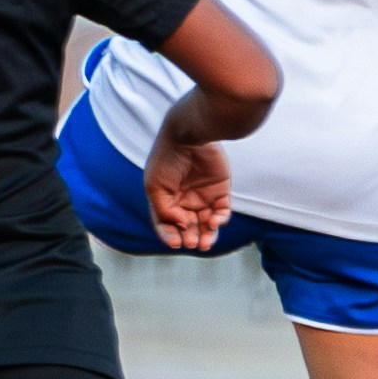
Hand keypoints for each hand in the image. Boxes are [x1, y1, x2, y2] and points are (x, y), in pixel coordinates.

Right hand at [144, 126, 231, 252]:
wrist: (190, 134)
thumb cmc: (167, 158)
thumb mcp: (156, 186)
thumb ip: (164, 210)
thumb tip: (181, 227)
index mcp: (165, 200)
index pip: (166, 224)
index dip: (169, 235)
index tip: (175, 243)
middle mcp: (183, 201)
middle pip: (187, 228)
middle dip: (189, 237)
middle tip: (191, 241)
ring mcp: (202, 197)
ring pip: (206, 225)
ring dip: (206, 236)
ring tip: (205, 243)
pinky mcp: (220, 192)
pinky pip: (221, 213)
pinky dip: (219, 221)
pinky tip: (214, 222)